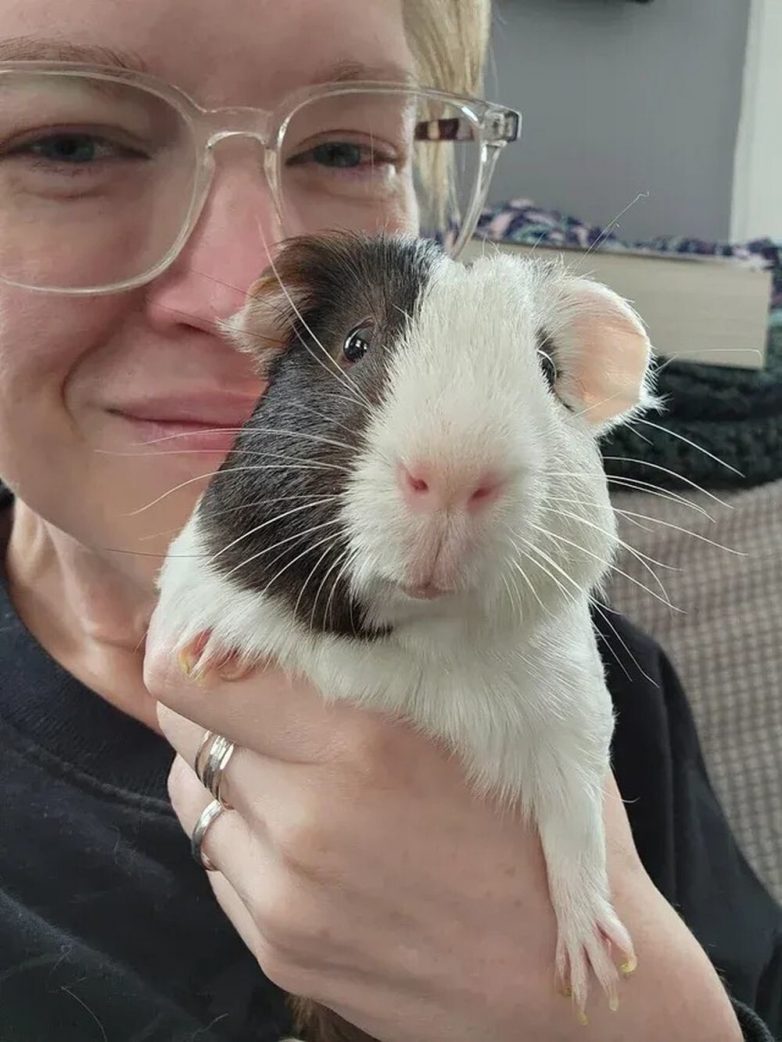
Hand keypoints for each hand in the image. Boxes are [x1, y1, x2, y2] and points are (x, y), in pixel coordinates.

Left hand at [144, 653, 742, 1041]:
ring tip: (296, 768)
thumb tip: (303, 612)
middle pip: (183, 724)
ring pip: (193, 789)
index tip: (225, 634)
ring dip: (229, 767)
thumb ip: (386, 659)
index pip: (195, 672)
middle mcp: (307, 815)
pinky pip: (216, 856)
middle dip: (216, 699)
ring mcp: (285, 891)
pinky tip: (310, 833)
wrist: (556, 978)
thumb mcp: (484, 714)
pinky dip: (245, 832)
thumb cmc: (530, 827)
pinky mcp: (277, 945)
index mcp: (362, 736)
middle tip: (263, 695)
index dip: (199, 642)